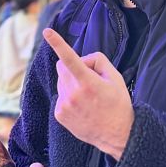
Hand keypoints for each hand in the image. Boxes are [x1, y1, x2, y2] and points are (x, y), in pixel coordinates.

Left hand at [44, 28, 133, 159]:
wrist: (118, 135)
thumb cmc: (118, 103)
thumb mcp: (115, 77)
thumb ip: (97, 61)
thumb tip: (81, 60)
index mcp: (87, 82)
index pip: (70, 58)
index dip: (57, 43)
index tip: (47, 31)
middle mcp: (73, 93)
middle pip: (62, 67)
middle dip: (73, 67)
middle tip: (90, 79)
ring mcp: (64, 105)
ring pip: (61, 81)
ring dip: (71, 83)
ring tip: (88, 97)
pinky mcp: (59, 114)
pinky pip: (60, 96)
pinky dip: (68, 97)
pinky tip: (82, 107)